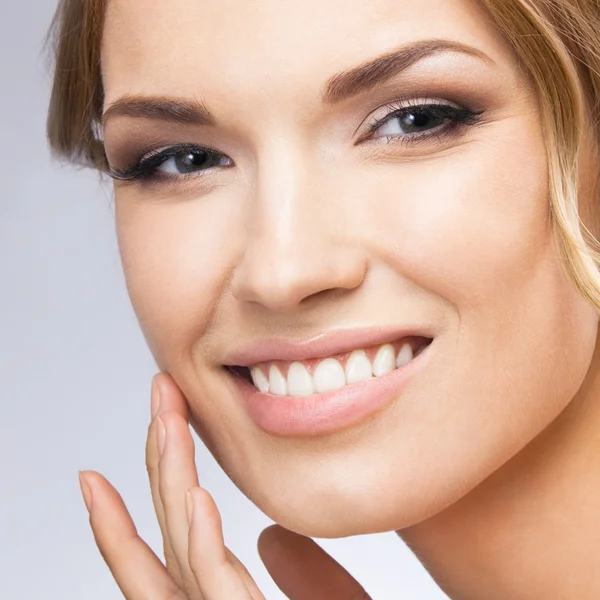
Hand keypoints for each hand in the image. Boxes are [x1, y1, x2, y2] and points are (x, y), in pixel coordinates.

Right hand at [78, 373, 371, 598]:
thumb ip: (306, 578)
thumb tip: (270, 533)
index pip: (172, 552)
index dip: (143, 499)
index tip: (139, 444)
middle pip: (169, 536)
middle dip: (159, 460)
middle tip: (159, 392)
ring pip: (182, 555)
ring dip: (171, 479)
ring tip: (167, 417)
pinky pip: (216, 595)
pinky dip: (201, 547)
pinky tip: (198, 500)